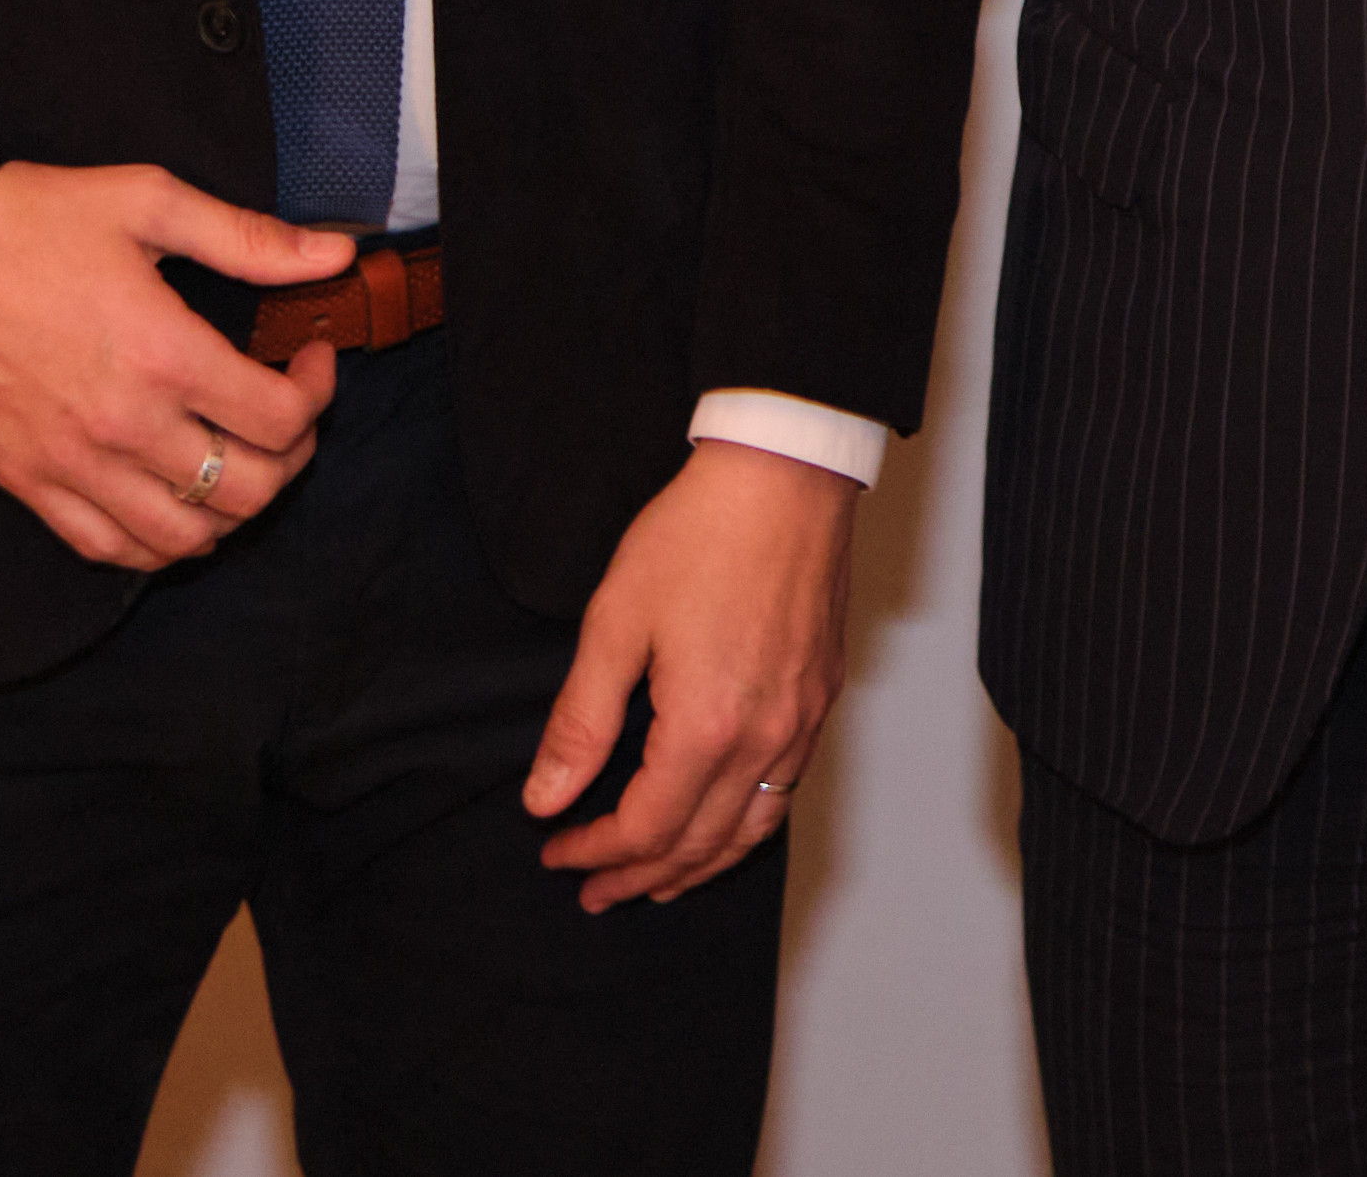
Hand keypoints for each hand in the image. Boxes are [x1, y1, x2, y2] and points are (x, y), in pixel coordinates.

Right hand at [0, 161, 348, 573]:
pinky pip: (108, 548)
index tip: (310, 356)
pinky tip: (173, 499)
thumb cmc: (30, 220)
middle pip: (248, 491)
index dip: (318, 392)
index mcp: (162, 353)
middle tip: (285, 412)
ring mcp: (70, 465)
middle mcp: (122, 424)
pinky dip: (157, 542)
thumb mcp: (147, 201)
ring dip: (231, 509)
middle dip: (291, 456)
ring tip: (235, 457)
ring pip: (185, 538)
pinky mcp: (25, 482)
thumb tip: (335, 254)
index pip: (280, 417)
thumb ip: (249, 238)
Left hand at [527, 443, 860, 910]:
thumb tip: (546, 798)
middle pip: (700, 844)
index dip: (596, 853)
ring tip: (657, 883)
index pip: (647, 828)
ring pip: (752, 829)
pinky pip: (786, 790)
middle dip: (640, 877)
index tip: (557, 853)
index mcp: (708, 727)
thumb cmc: (700, 534)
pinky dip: (746, 826)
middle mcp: (766, 738)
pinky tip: (721, 820)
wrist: (784, 474)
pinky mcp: (821, 695)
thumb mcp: (615, 623)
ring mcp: (802, 720)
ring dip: (699, 866)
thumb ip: (579, 722)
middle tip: (595, 892)